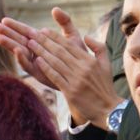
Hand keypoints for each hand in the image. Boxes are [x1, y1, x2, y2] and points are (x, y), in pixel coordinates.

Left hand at [0, 10, 119, 126]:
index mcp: (89, 60)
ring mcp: (76, 80)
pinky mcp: (70, 92)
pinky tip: (37, 61)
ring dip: (41, 52)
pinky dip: (46, 68)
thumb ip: (98, 47)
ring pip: (55, 62)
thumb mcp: (106, 64)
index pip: (69, 45)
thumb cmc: (105, 86)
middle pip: (60, 51)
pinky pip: (56, 77)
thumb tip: (86, 36)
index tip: (44, 30)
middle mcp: (82, 68)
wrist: (108, 108)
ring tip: (30, 44)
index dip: (55, 37)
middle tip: (32, 33)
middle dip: (44, 41)